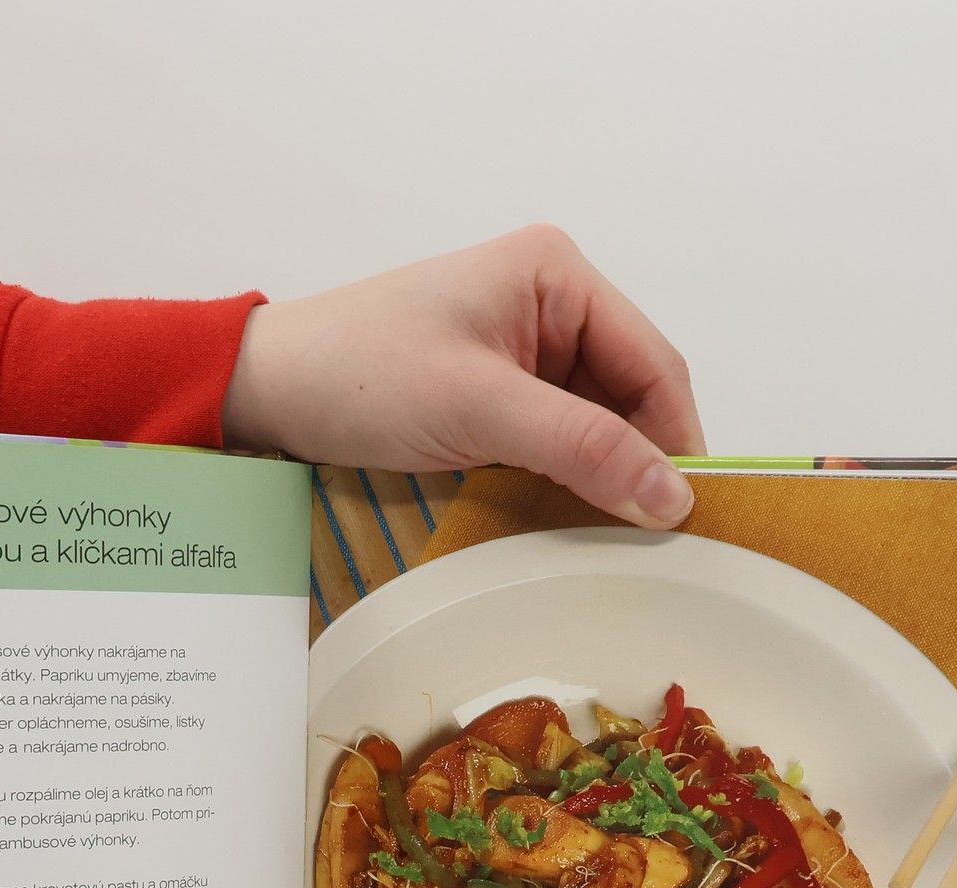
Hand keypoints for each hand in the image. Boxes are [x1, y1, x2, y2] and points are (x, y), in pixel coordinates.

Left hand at [223, 224, 705, 528]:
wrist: (267, 391)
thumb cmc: (362, 376)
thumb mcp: (480, 409)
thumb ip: (581, 447)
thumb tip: (671, 498)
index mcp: (557, 275)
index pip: (653, 364)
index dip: (677, 441)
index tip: (689, 517)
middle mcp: (550, 303)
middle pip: (630, 396)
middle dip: (641, 463)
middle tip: (656, 543)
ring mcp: (521, 351)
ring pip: (595, 425)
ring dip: (604, 478)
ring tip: (616, 541)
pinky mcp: (493, 394)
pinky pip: (554, 441)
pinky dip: (566, 481)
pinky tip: (570, 523)